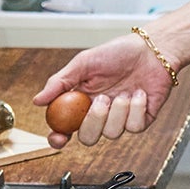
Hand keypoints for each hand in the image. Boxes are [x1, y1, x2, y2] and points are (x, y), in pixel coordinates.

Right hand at [33, 33, 177, 148]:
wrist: (151, 50)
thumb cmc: (118, 53)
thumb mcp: (83, 63)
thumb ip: (60, 82)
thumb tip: (38, 100)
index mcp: (81, 102)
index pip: (65, 128)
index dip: (59, 138)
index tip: (59, 138)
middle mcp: (100, 114)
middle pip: (88, 138)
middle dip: (94, 121)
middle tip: (102, 99)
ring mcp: (120, 119)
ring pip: (112, 134)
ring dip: (118, 111)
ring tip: (125, 90)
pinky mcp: (141, 120)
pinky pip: (134, 127)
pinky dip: (136, 108)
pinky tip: (139, 93)